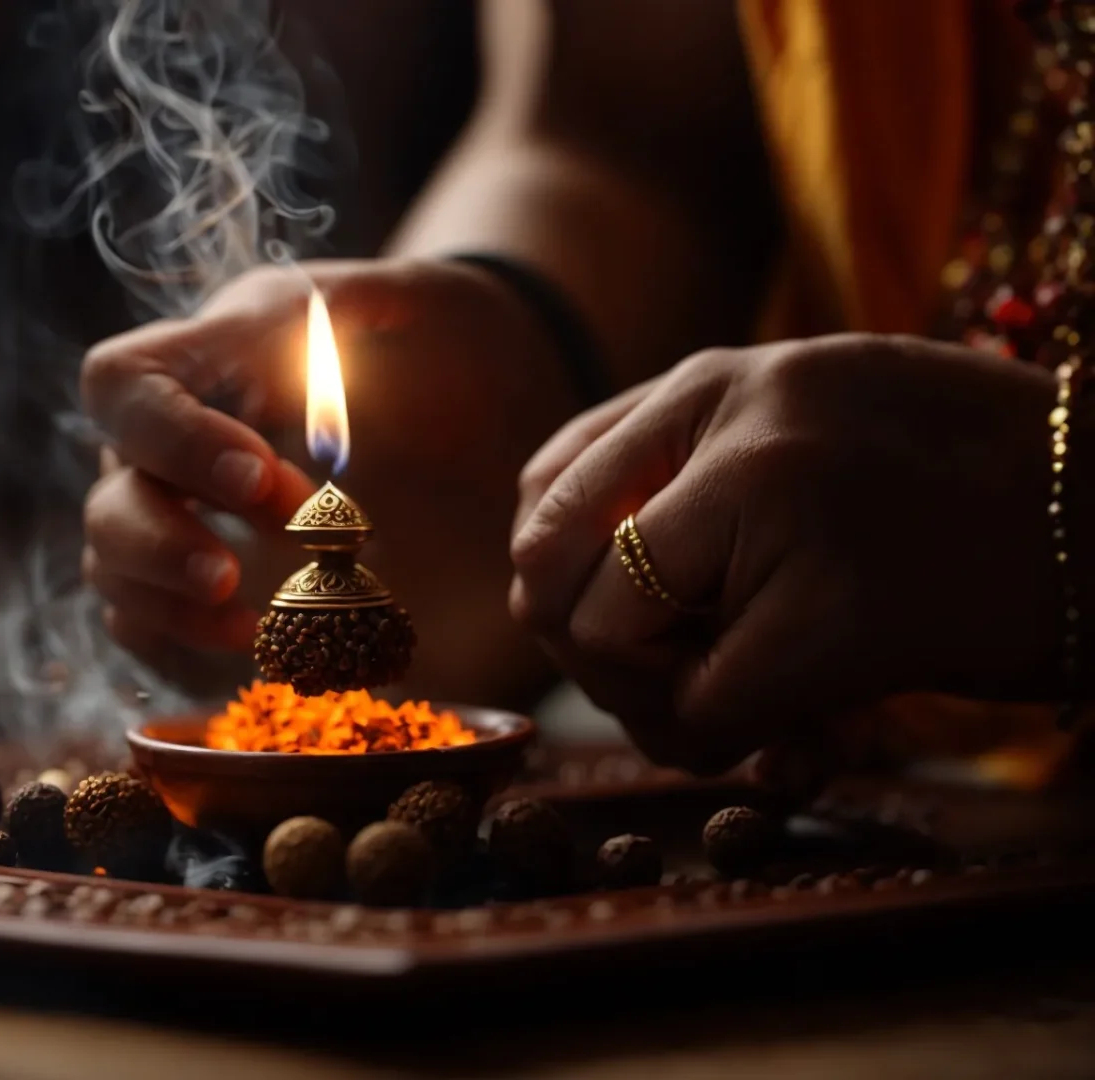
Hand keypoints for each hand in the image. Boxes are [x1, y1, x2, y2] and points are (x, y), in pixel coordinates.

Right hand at [83, 258, 578, 701]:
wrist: (463, 385)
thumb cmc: (418, 336)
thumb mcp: (395, 300)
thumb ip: (353, 307)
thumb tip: (315, 331)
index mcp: (198, 360)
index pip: (122, 387)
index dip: (171, 439)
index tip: (261, 478)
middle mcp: (164, 444)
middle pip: (107, 498)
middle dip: (160, 542)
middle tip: (232, 574)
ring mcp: (174, 516)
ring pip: (111, 567)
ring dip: (164, 602)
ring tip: (246, 626)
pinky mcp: (197, 582)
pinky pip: (144, 622)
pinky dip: (177, 643)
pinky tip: (249, 646)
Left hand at [510, 334, 1057, 773]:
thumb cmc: (972, 496)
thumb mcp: (813, 433)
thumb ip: (694, 479)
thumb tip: (551, 578)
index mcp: (718, 380)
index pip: (546, 485)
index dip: (566, 578)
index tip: (638, 623)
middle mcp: (731, 418)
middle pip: (544, 563)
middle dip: (587, 649)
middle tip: (670, 686)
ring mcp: (776, 500)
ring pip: (601, 637)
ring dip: (652, 703)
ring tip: (740, 707)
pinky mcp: (829, 608)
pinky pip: (696, 711)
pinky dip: (723, 745)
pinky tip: (792, 738)